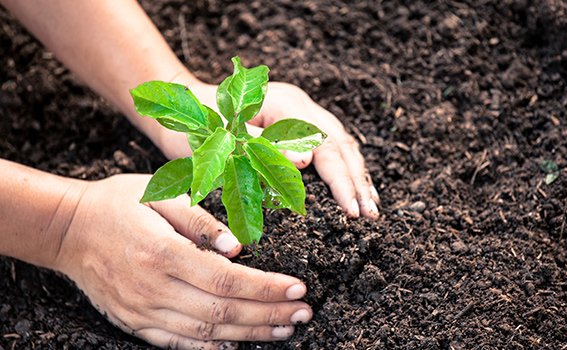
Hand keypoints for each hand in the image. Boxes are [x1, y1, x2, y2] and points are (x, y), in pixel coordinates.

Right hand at [53, 174, 311, 348]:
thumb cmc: (119, 203)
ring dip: (250, 334)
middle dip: (269, 316)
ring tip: (284, 330)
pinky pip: (178, 344)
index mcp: (161, 252)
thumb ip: (201, 221)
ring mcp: (142, 311)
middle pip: (222, 312)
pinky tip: (238, 346)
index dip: (266, 288)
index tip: (298, 288)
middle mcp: (152, 288)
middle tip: (304, 313)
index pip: (226, 280)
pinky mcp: (135, 322)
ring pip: (205, 333)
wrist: (69, 230)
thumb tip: (239, 247)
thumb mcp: (160, 194)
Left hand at [158, 81, 379, 219]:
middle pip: (340, 144)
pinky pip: (330, 146)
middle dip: (356, 180)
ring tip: (370, 206)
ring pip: (340, 144)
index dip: (341, 179)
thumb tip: (308, 161)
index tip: (352, 209)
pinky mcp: (297, 124)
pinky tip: (354, 187)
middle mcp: (299, 105)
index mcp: (285, 105)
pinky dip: (344, 169)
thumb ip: (264, 147)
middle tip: (370, 214)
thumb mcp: (222, 139)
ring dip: (356, 176)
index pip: (325, 145)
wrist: (186, 105)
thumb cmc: (197, 124)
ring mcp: (300, 112)